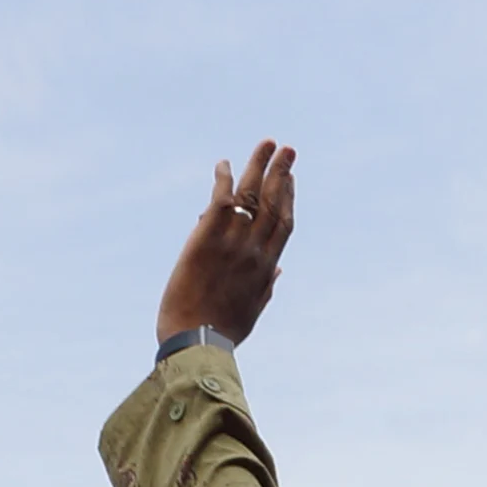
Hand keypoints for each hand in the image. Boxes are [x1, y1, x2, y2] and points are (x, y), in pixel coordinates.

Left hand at [154, 140, 295, 347]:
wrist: (196, 342)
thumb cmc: (221, 332)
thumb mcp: (252, 311)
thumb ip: (267, 286)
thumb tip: (279, 271)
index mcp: (267, 268)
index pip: (284, 224)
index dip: (289, 197)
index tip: (291, 178)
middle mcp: (254, 251)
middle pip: (273, 203)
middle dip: (281, 173)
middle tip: (286, 148)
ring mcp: (232, 243)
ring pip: (251, 196)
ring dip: (259, 166)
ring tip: (266, 144)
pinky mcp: (206, 240)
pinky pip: (220, 201)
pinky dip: (224, 180)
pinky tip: (224, 164)